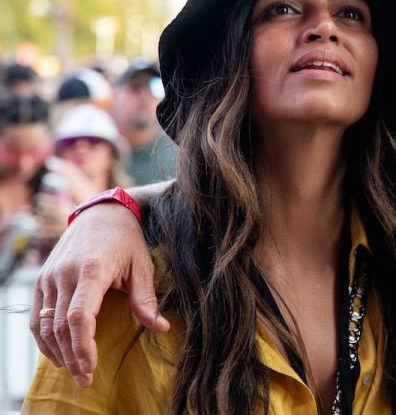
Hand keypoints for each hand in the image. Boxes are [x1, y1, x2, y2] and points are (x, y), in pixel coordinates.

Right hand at [29, 202, 168, 387]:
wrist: (101, 213)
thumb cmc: (126, 240)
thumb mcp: (142, 265)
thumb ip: (146, 299)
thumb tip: (161, 327)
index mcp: (92, 270)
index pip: (79, 316)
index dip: (83, 346)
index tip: (92, 367)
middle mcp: (65, 274)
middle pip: (60, 326)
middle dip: (72, 357)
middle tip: (85, 379)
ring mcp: (50, 276)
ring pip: (43, 324)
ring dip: (56, 352)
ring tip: (73, 371)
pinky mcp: (42, 279)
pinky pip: (36, 315)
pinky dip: (43, 338)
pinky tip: (57, 353)